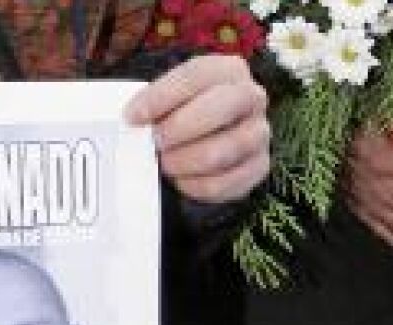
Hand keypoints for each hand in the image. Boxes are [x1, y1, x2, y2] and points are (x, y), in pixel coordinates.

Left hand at [126, 54, 269, 203]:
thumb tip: (133, 120)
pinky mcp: (259, 167)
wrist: (209, 138)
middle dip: (177, 129)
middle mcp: (252, 96)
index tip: (133, 117)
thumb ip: (154, 103)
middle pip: (217, 109)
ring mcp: (260, 133)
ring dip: (184, 161)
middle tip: (155, 142)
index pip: (194, 76)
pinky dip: (195, 186)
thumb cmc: (183, 112)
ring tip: (166, 163)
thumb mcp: (170, 97)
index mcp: (228, 70)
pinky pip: (224, 183)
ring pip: (221, 151)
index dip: (161, 97)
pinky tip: (181, 180)